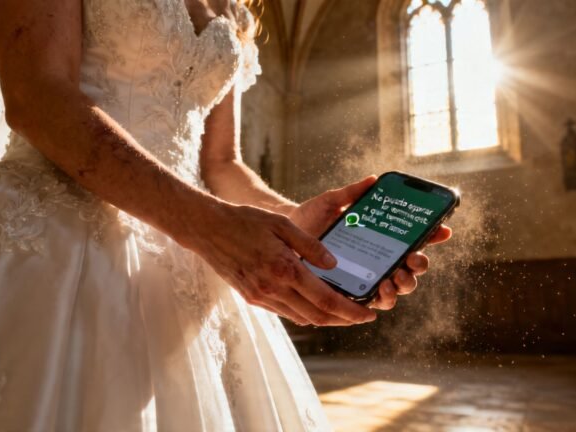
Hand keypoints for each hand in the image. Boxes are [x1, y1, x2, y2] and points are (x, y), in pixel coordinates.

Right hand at [192, 202, 376, 325]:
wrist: (207, 230)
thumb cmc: (246, 221)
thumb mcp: (282, 224)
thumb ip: (310, 245)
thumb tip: (334, 265)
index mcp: (285, 270)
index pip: (326, 300)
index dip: (350, 311)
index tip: (368, 314)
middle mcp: (273, 289)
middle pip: (317, 316)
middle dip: (343, 320)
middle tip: (361, 316)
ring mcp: (261, 297)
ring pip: (301, 318)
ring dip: (324, 318)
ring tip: (342, 311)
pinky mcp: (252, 298)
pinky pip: (284, 312)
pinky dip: (304, 312)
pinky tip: (313, 304)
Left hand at [289, 176, 451, 311]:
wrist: (285, 239)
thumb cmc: (311, 220)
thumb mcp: (332, 202)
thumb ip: (352, 192)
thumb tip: (373, 179)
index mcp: (381, 237)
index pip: (413, 238)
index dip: (432, 235)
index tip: (442, 230)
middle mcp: (380, 259)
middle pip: (412, 267)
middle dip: (419, 264)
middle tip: (414, 257)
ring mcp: (369, 278)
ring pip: (399, 287)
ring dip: (404, 284)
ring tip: (397, 277)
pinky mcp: (354, 293)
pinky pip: (375, 302)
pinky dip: (383, 299)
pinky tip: (380, 291)